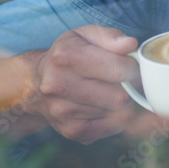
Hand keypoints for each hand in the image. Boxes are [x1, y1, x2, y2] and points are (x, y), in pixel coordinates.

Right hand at [29, 25, 168, 142]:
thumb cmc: (68, 56)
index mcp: (65, 56)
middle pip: (120, 97)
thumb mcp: (86, 36)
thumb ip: (110, 37)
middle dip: (129, 89)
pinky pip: (111, 129)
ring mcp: (63, 112)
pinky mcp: (71, 131)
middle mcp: (59, 85)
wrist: (36, 84)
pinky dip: (114, 119)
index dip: (133, 68)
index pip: (119, 69)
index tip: (130, 65)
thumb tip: (130, 45)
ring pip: (118, 115)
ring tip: (110, 92)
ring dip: (121, 105)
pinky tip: (103, 106)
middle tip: (124, 82)